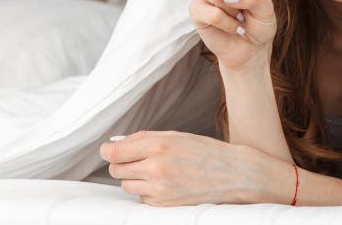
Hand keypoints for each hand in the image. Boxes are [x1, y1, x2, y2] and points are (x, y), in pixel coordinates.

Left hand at [99, 130, 275, 205]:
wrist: (233, 174)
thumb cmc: (205, 151)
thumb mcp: (177, 135)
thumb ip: (144, 138)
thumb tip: (116, 144)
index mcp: (160, 145)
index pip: (115, 152)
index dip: (108, 150)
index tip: (110, 149)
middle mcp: (157, 168)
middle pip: (117, 169)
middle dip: (122, 163)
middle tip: (137, 158)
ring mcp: (160, 189)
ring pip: (126, 185)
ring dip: (134, 177)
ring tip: (155, 170)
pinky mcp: (164, 204)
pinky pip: (141, 198)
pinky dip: (147, 190)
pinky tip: (166, 182)